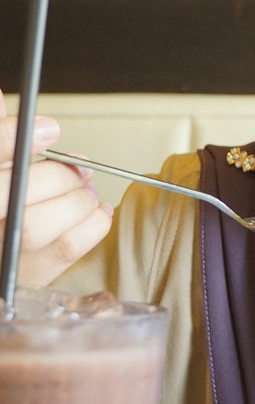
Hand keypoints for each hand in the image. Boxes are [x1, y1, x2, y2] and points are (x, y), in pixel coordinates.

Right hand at [0, 90, 112, 286]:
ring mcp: (3, 253)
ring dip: (76, 200)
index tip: (51, 127)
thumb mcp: (0, 168)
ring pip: (37, 225)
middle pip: (13, 193)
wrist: (8, 254)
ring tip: (85, 191)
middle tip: (79, 168)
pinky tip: (96, 211)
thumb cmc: (7, 209)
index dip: (11, 136)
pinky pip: (66, 248)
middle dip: (57, 175)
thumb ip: (1, 140)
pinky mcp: (28, 276)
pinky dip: (93, 223)